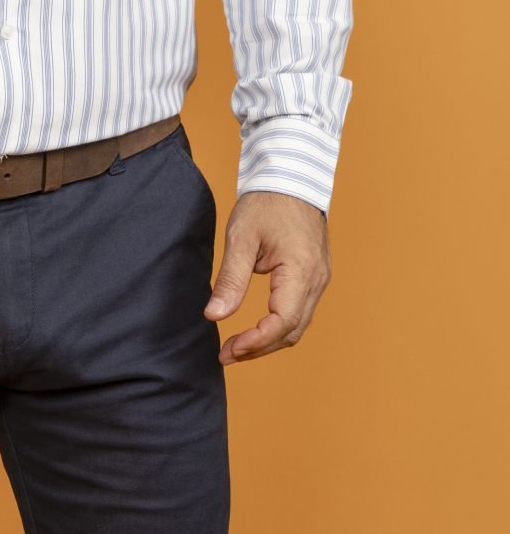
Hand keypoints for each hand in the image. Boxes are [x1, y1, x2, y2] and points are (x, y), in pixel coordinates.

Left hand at [204, 191, 330, 365]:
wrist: (291, 178)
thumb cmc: (266, 203)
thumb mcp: (241, 238)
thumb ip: (230, 280)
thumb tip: (214, 316)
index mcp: (302, 270)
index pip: (282, 322)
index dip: (256, 342)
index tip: (229, 349)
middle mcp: (317, 279)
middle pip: (291, 331)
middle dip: (258, 348)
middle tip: (226, 355)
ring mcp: (319, 279)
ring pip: (297, 326)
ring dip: (267, 342)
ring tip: (236, 348)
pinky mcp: (314, 277)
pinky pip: (299, 313)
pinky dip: (277, 328)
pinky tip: (255, 332)